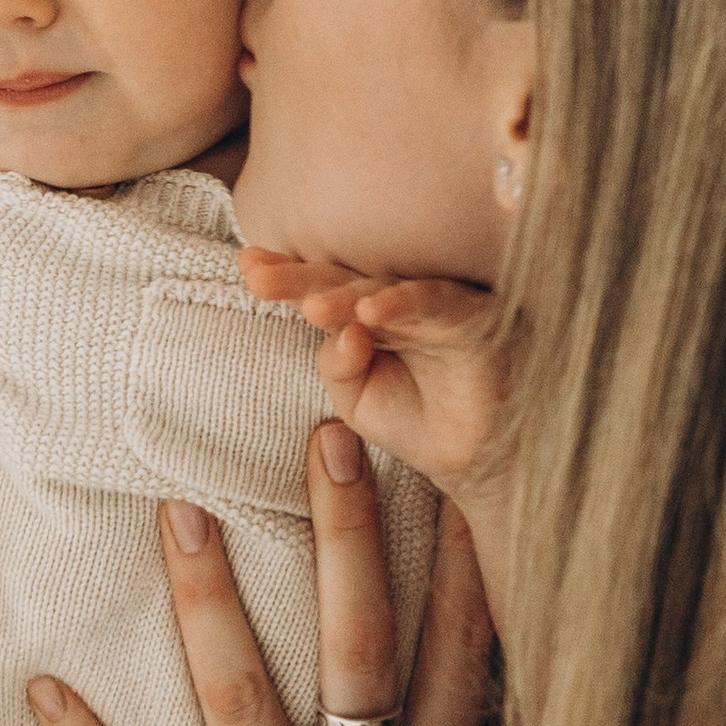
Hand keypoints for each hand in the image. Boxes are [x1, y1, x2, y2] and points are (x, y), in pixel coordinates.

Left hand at [30, 447, 496, 725]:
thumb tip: (472, 672)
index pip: (463, 648)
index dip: (463, 552)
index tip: (461, 463)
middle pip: (362, 640)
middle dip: (345, 531)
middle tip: (325, 432)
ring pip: (243, 695)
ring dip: (209, 600)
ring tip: (176, 513)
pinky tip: (39, 689)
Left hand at [241, 252, 511, 508]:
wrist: (478, 460)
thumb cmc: (419, 419)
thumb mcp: (358, 399)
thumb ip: (337, 367)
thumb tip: (339, 335)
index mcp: (364, 316)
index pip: (318, 290)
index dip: (284, 278)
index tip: (247, 266)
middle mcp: (397, 302)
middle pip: (342, 282)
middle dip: (299, 279)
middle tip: (258, 277)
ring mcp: (434, 307)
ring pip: (382, 292)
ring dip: (345, 297)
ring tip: (310, 307)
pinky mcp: (472, 321)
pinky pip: (436, 306)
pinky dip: (405, 305)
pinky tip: (372, 311)